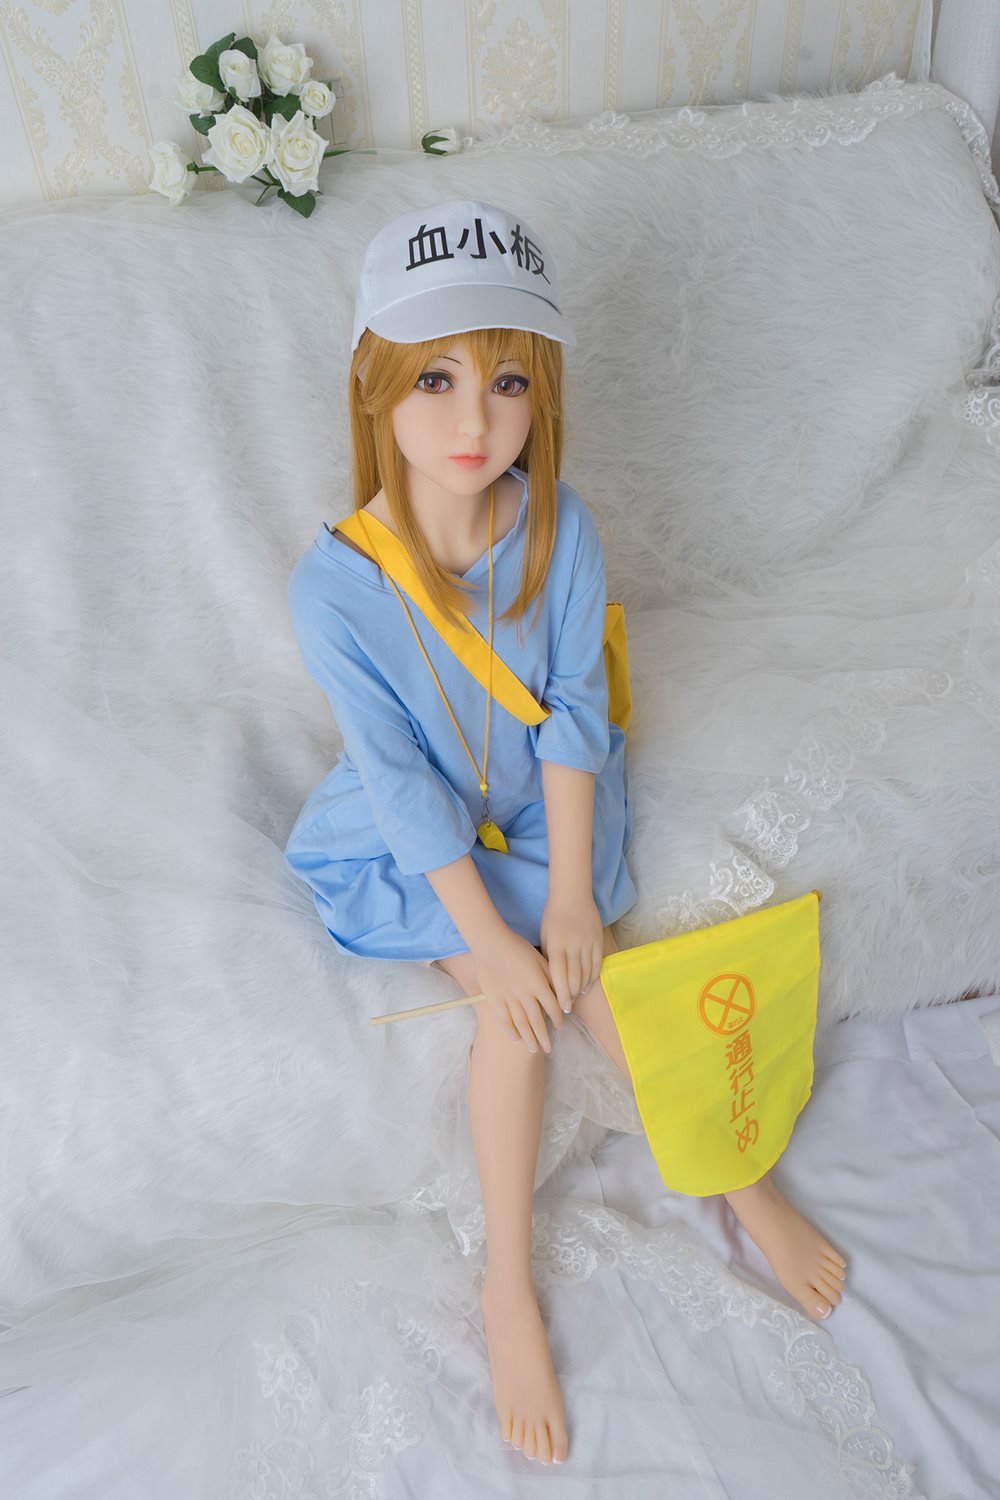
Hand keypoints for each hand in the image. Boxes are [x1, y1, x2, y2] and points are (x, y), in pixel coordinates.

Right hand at [471, 925, 565, 1054]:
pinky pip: (504, 1019)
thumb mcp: (540, 959)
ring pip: (521, 1024)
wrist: (491, 943)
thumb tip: (561, 994)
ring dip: (529, 1038)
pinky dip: (511, 1031)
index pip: (553, 1007)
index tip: (560, 1027)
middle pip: (537, 1021)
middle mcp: (525, 994)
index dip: (558, 1019)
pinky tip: (516, 1039)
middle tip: (548, 1049)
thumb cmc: (518, 948)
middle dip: (544, 1037)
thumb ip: (551, 977)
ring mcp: (508, 998)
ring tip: (533, 1050)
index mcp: (538, 983)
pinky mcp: (494, 999)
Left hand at [539, 892, 603, 1013]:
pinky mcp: (598, 940)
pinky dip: (592, 977)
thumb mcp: (545, 936)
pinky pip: (597, 964)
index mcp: (556, 945)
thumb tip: (550, 980)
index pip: (559, 976)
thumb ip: (548, 957)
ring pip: (587, 973)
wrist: (572, 894)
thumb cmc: (553, 916)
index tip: (560, 1008)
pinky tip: (587, 986)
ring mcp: (588, 943)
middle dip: (571, 996)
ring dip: (581, 988)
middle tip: (568, 1008)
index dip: (560, 994)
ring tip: (576, 997)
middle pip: (574, 978)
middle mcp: (573, 946)